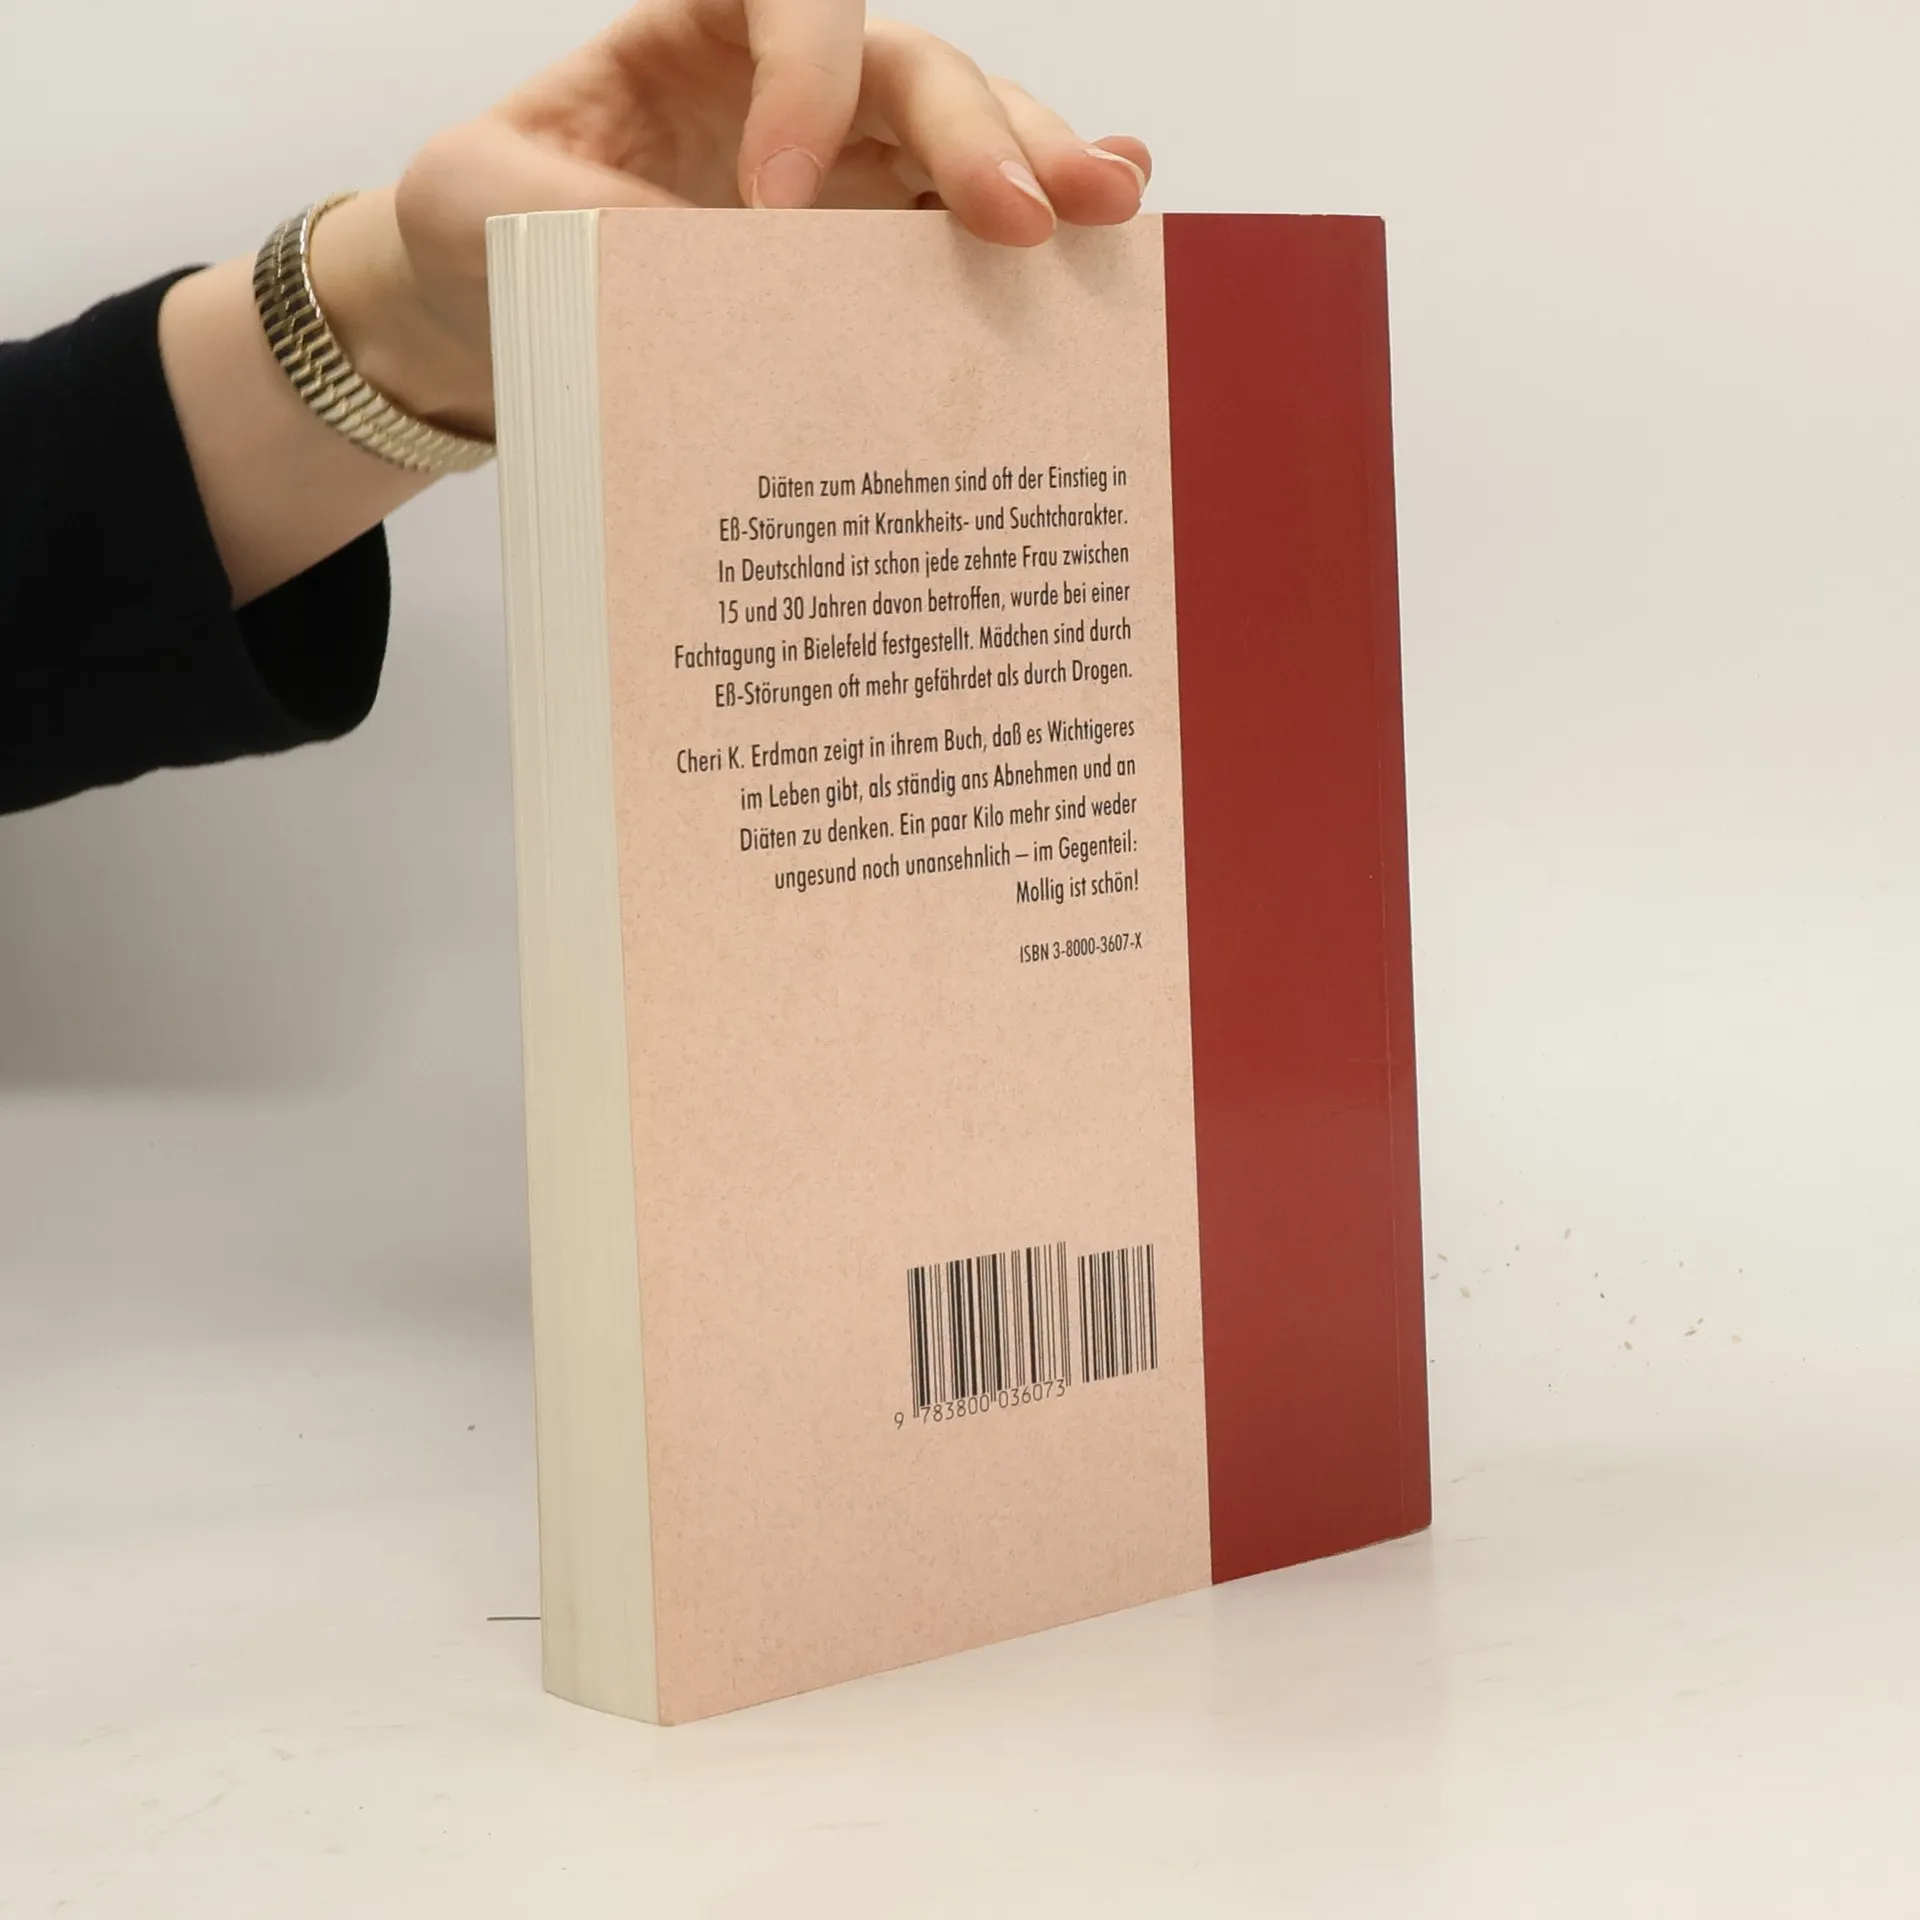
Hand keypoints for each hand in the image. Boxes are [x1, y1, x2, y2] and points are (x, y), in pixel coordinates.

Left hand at [313, 0, 1152, 436]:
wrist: (500, 319)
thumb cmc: (493, 237)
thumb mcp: (489, 208)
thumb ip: (576, 212)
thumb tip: (707, 273)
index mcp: (699, 33)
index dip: (803, 80)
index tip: (773, 203)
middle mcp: (796, 87)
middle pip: (913, 68)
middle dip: (980, 131)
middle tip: (1031, 213)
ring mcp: (855, 168)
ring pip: (968, 138)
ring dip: (1042, 172)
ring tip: (1108, 214)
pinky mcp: (877, 254)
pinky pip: (964, 232)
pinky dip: (1037, 235)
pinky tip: (1105, 244)